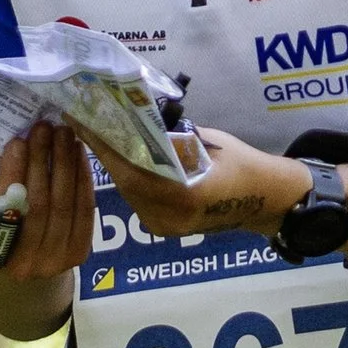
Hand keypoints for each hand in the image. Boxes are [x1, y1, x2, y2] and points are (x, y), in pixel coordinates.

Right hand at [0, 121, 93, 284]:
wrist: (24, 265)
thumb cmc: (1, 230)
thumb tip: (16, 142)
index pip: (4, 207)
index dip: (13, 173)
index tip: (17, 142)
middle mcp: (26, 264)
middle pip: (39, 204)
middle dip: (43, 161)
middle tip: (44, 129)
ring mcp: (56, 260)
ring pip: (64, 205)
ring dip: (65, 164)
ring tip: (64, 134)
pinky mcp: (80, 253)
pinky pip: (84, 209)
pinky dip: (82, 178)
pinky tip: (79, 153)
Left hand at [79, 122, 308, 241]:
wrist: (265, 200)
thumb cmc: (243, 163)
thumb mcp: (207, 141)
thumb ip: (170, 137)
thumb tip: (133, 118)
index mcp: (185, 196)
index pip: (130, 171)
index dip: (102, 147)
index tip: (81, 121)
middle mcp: (170, 218)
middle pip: (124, 182)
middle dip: (105, 152)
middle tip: (87, 122)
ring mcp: (166, 228)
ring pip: (128, 192)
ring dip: (115, 164)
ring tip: (100, 135)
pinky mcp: (165, 229)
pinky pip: (138, 199)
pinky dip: (129, 177)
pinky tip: (122, 158)